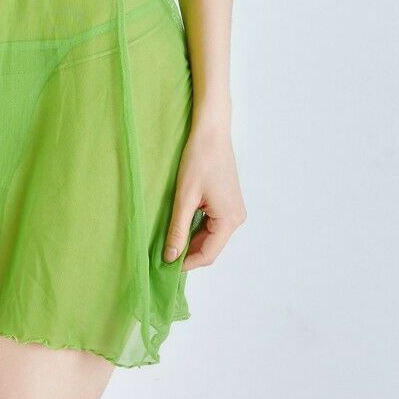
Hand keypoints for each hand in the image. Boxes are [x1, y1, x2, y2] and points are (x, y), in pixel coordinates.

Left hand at [164, 117, 246, 269]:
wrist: (211, 133)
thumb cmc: (199, 159)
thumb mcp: (184, 197)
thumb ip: (178, 230)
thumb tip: (170, 257)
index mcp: (229, 220)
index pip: (207, 255)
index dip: (185, 263)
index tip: (164, 265)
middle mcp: (236, 218)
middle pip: (210, 247)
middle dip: (187, 252)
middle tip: (162, 253)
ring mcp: (234, 210)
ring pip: (210, 236)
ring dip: (190, 239)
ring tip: (168, 239)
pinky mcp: (228, 202)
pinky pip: (212, 224)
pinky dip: (196, 227)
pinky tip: (180, 224)